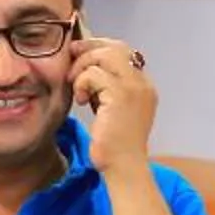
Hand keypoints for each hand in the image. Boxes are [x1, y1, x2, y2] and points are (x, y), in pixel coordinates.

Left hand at [70, 34, 157, 175]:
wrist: (124, 168)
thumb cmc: (114, 145)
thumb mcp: (111, 109)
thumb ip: (105, 88)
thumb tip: (84, 66)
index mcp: (143, 86)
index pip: (123, 51)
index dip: (99, 47)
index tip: (78, 54)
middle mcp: (143, 83)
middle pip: (115, 47)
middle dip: (89, 49)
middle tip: (71, 59)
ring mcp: (134, 88)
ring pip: (104, 55)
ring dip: (83, 67)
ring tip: (76, 87)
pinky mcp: (121, 96)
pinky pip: (94, 74)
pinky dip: (82, 83)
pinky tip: (81, 100)